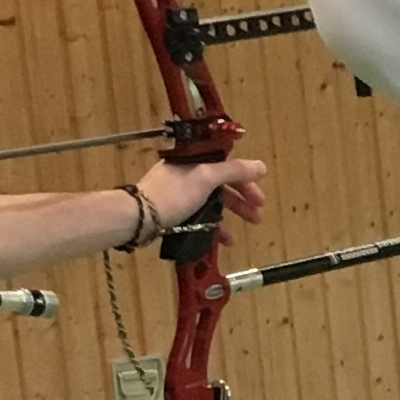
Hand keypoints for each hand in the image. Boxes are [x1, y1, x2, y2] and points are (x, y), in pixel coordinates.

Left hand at [135, 151, 266, 235]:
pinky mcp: (176, 210)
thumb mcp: (206, 178)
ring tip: (246, 228)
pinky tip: (224, 239)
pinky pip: (201, 215)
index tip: (260, 196)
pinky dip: (215, 225)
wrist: (139, 217)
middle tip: (257, 215)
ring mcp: (181, 192)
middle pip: (222, 183)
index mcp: (195, 160)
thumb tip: (260, 166)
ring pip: (213, 200)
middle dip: (242, 199)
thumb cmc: (173, 194)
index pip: (227, 165)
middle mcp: (188, 173)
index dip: (246, 179)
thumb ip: (234, 171)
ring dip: (232, 214)